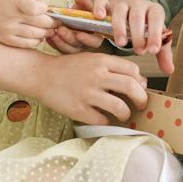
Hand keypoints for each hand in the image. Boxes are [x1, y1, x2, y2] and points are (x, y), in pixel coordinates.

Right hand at [0, 0, 55, 48]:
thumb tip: (42, 1)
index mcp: (14, 0)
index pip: (39, 8)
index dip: (45, 8)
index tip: (44, 7)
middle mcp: (12, 16)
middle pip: (42, 22)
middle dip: (52, 22)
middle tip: (55, 22)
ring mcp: (9, 30)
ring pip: (37, 34)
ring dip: (47, 32)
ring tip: (49, 30)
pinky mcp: (7, 40)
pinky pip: (28, 44)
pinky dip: (36, 41)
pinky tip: (38, 36)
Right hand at [33, 51, 148, 124]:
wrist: (40, 75)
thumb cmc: (68, 68)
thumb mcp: (90, 59)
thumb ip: (112, 67)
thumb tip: (139, 81)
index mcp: (101, 61)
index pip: (133, 70)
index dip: (139, 80)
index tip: (138, 88)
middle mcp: (96, 76)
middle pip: (132, 87)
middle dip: (141, 99)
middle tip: (141, 105)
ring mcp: (87, 93)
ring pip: (120, 107)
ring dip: (126, 114)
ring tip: (123, 115)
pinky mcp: (78, 109)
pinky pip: (102, 120)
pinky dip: (106, 121)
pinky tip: (103, 118)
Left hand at [47, 0, 109, 54]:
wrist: (95, 12)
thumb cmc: (100, 8)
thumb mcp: (100, 3)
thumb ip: (91, 2)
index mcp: (99, 34)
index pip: (95, 41)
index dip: (87, 39)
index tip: (79, 34)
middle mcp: (88, 42)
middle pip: (79, 46)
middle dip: (69, 38)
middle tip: (60, 29)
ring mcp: (77, 44)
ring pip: (68, 49)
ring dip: (59, 42)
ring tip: (52, 33)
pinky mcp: (68, 44)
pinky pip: (60, 47)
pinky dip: (53, 42)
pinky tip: (48, 36)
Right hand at [92, 0, 174, 73]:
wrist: (128, 9)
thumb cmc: (142, 27)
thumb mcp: (154, 37)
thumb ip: (162, 52)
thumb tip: (169, 70)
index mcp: (153, 10)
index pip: (156, 18)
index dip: (155, 34)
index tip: (153, 51)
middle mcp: (138, 3)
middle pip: (137, 15)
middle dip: (137, 34)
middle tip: (138, 51)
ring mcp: (121, 2)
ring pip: (119, 10)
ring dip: (120, 27)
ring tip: (121, 43)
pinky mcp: (106, 2)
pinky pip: (101, 1)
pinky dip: (99, 8)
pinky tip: (100, 18)